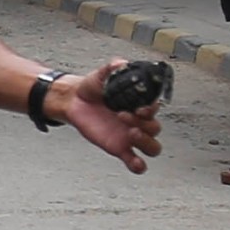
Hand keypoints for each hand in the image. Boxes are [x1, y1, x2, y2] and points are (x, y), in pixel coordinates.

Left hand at [46, 62, 162, 173]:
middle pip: (155, 129)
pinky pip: (135, 162)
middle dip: (145, 124)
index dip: (151, 109)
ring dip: (147, 143)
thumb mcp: (101, 74)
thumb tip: (121, 63)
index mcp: (137, 103)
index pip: (155, 109)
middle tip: (124, 116)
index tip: (140, 106)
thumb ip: (112, 67)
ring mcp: (130, 136)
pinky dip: (139, 166)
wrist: (73, 101)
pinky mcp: (119, 148)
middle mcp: (137, 121)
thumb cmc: (91, 88)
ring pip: (153, 147)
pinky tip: (136, 162)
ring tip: (131, 134)